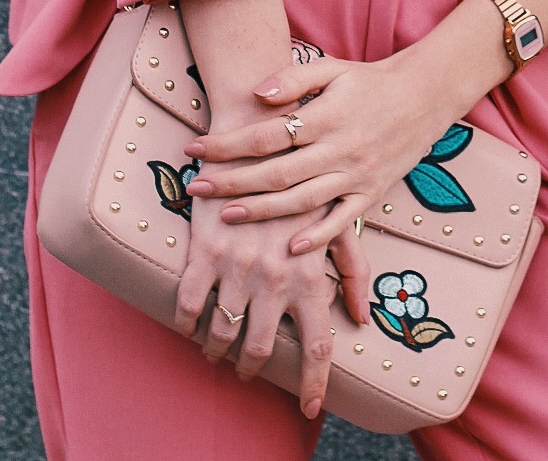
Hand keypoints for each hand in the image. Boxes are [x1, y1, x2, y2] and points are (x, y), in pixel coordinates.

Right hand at [175, 182, 339, 418]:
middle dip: (252, 368)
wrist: (260, 140)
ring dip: (217, 350)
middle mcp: (275, 279)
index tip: (310, 407)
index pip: (316, 345)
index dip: (314, 383)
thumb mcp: (340, 224)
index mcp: (311, 275)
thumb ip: (353, 272)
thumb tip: (360, 317)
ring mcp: (237, 268)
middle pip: (261, 348)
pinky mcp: (205, 252)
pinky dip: (187, 324)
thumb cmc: (306, 181)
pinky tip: (190, 327)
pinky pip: (188, 305)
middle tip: (247, 371)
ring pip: (222, 332)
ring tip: (217, 352)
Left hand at [181, 52, 459, 317]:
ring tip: (226, 217)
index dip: (227, 143)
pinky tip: (291, 248)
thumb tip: (259, 94)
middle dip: (232, 182)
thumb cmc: (371, 82)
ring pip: (302, 200)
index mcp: (327, 116)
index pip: (267, 134)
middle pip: (277, 172)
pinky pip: (342, 220)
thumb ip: (294, 78)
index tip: (195, 148)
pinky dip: (318, 237)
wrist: (425, 96)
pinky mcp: (371, 192)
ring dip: (262, 211)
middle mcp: (341, 148)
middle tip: (196, 189)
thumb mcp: (334, 68)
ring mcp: (357, 174)